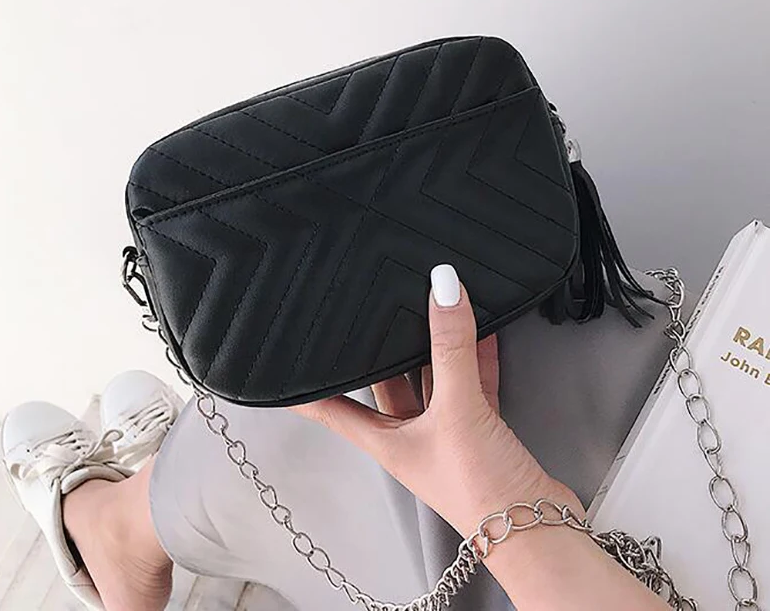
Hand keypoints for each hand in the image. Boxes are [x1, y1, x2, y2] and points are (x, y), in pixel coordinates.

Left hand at [293, 264, 579, 537]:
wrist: (534, 528)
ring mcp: (445, 434)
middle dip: (382, 350)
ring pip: (432, 380)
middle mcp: (410, 436)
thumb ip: (451, 347)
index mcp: (384, 440)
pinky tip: (480, 332)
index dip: (305, 390)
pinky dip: (475, 358)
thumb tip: (442, 289)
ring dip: (435, 349)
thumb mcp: (458, 410)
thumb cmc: (479, 492)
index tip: (284, 370)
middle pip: (386, 383)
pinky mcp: (480, 432)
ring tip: (431, 309)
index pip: (330, 409)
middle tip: (375, 312)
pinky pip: (471, 384)